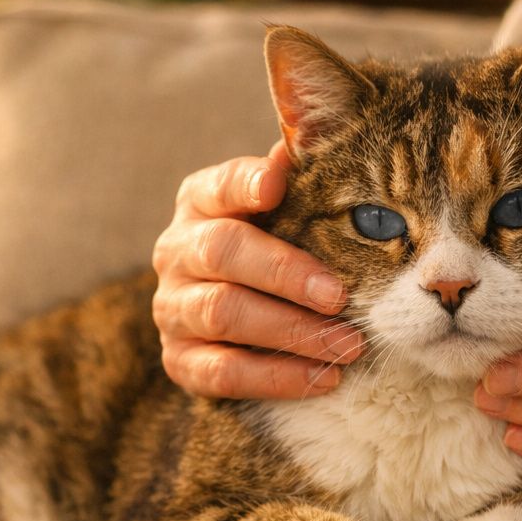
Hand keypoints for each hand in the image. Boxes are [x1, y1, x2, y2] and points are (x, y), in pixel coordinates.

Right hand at [152, 140, 364, 397]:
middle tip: (340, 295)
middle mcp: (178, 250)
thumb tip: (313, 142)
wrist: (243, 321)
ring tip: (348, 344)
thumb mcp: (288, 211)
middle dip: (285, 273)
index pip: (219, 185)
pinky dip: (276, 376)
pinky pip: (221, 373)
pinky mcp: (179, 360)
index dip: (246, 184)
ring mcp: (173, 307)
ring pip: (223, 313)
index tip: (280, 185)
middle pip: (221, 251)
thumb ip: (302, 181)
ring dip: (292, 331)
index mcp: (201, 202)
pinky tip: (322, 378)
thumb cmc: (278, 249)